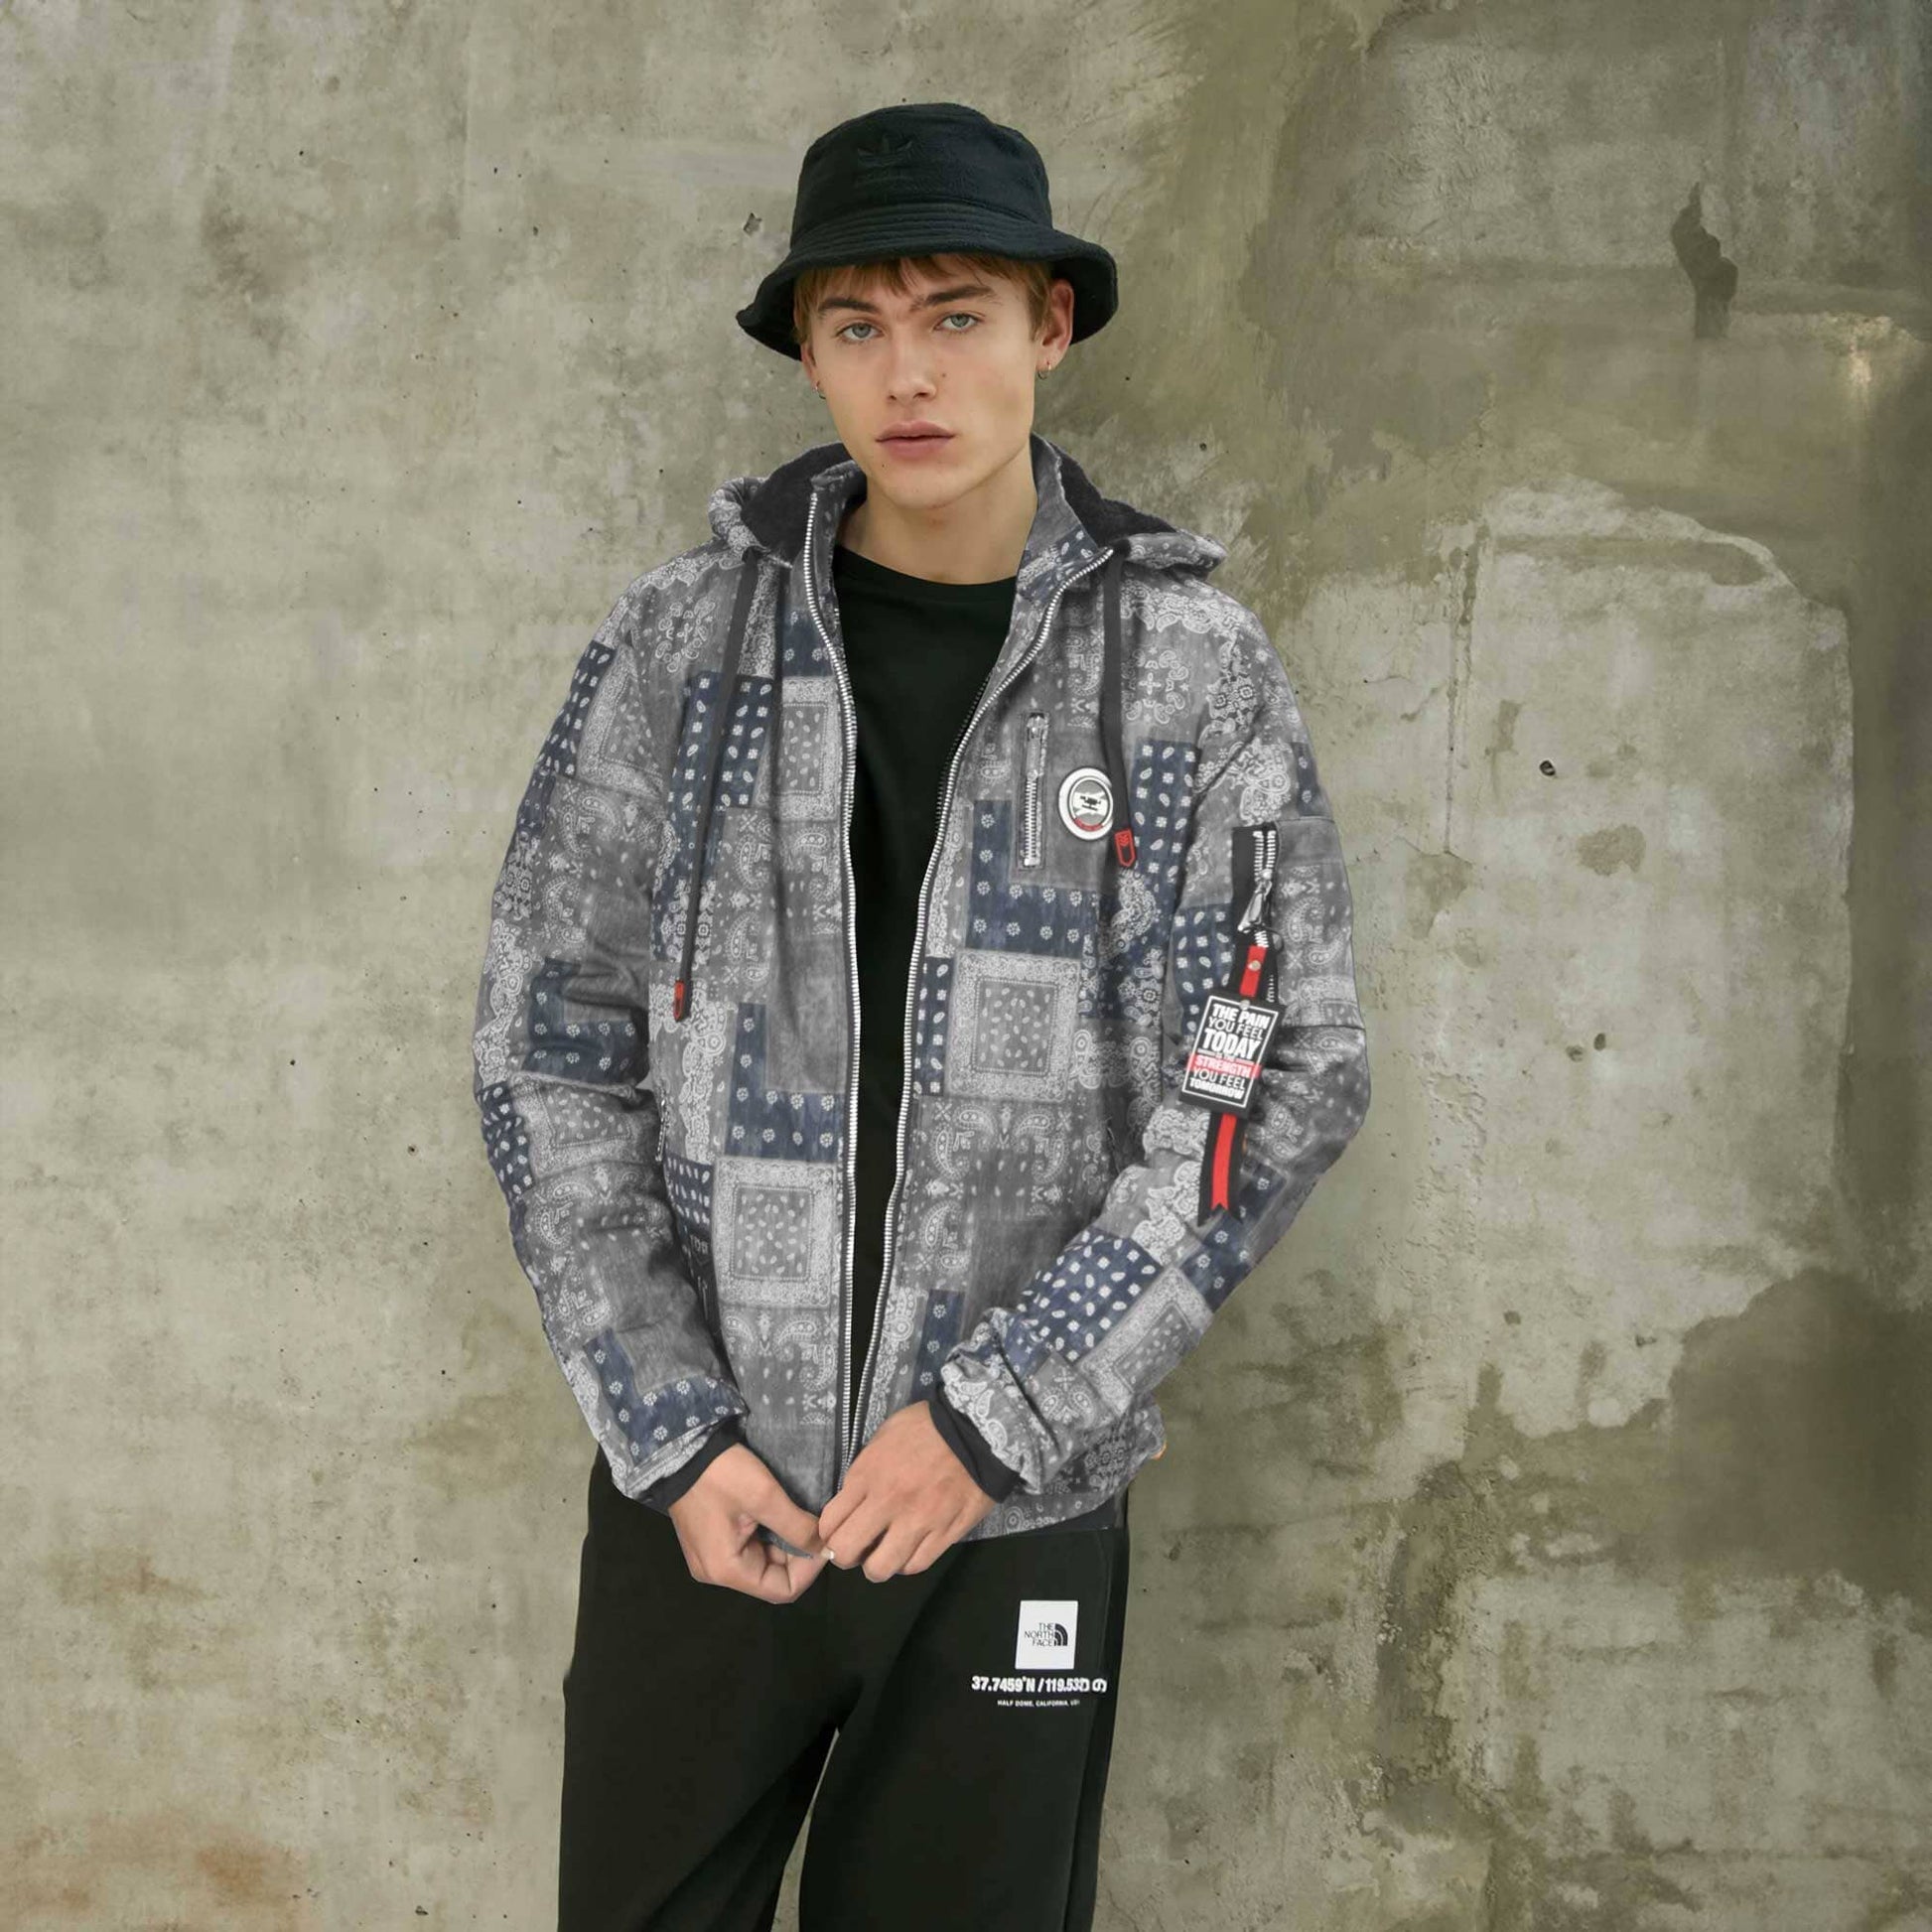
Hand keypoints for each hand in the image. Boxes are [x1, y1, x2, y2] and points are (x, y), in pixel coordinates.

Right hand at [667, 1443, 830, 1601]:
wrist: (680, 1448)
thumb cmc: (722, 1474)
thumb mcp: (765, 1497)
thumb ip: (798, 1527)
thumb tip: (827, 1548)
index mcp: (727, 1570)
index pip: (782, 1590)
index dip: (809, 1569)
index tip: (825, 1541)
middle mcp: (716, 1572)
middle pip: (771, 1577)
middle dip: (798, 1554)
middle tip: (817, 1525)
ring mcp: (711, 1557)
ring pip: (762, 1562)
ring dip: (785, 1543)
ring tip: (802, 1518)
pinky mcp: (711, 1541)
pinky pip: (748, 1548)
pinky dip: (768, 1535)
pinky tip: (780, 1515)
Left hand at [818, 1401, 996, 1580]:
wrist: (977, 1431)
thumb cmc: (926, 1427)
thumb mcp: (884, 1437)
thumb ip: (864, 1470)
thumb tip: (852, 1500)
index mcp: (868, 1475)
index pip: (830, 1523)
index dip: (827, 1534)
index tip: (836, 1533)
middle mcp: (888, 1503)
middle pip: (847, 1551)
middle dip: (844, 1555)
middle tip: (855, 1549)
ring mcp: (918, 1522)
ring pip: (881, 1568)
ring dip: (876, 1565)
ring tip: (883, 1555)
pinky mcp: (945, 1534)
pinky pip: (916, 1565)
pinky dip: (907, 1562)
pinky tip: (908, 1551)